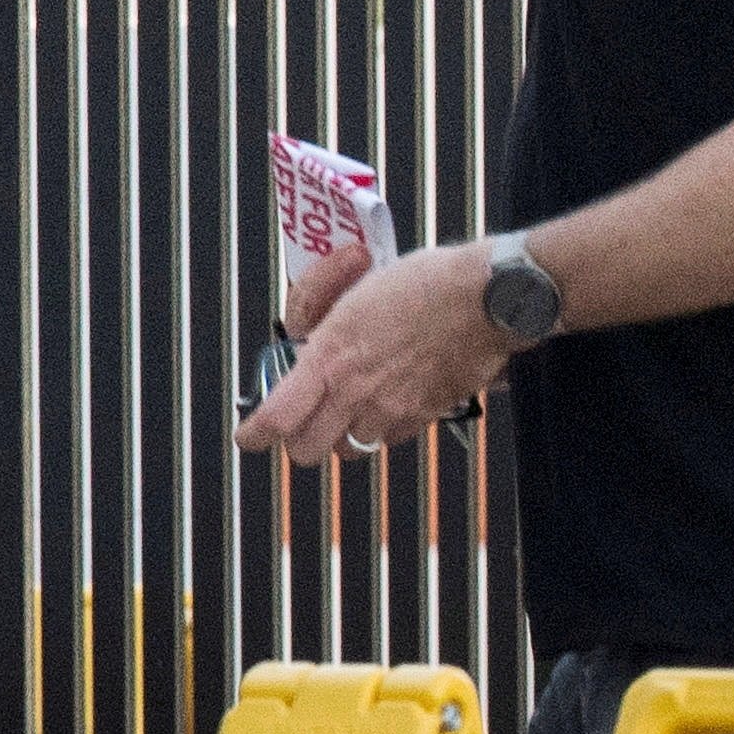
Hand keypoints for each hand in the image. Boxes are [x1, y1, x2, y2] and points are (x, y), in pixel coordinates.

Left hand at [238, 244, 507, 464]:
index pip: (277, 417)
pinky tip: (390, 401)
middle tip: (300, 422)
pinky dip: (383, 428)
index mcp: (331, 357)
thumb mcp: (355, 295)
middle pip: (307, 449)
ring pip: (350, 448)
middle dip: (298, 439)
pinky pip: (391, 437)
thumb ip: (324, 327)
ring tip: (349, 409)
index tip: (249, 435)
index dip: (255, 434)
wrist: (485, 296)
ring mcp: (392, 408)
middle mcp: (357, 392)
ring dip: (343, 435)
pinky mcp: (424, 414)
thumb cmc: (423, 283)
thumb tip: (307, 344)